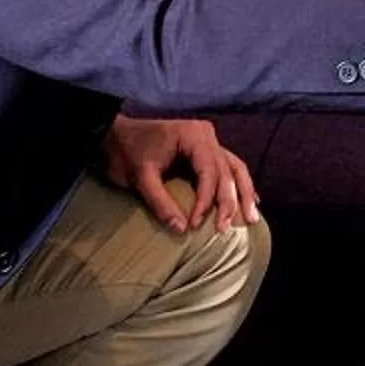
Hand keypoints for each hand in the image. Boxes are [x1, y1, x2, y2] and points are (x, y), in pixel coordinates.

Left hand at [99, 114, 258, 234]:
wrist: (113, 136)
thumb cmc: (126, 152)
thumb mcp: (141, 178)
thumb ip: (161, 203)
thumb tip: (181, 230)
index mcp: (193, 135)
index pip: (209, 172)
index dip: (205, 201)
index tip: (195, 224)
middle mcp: (206, 135)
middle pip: (226, 172)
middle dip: (229, 202)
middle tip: (226, 229)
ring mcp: (208, 140)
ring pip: (235, 168)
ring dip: (243, 194)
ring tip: (251, 218)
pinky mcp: (204, 149)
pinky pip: (229, 167)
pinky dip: (238, 184)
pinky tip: (250, 200)